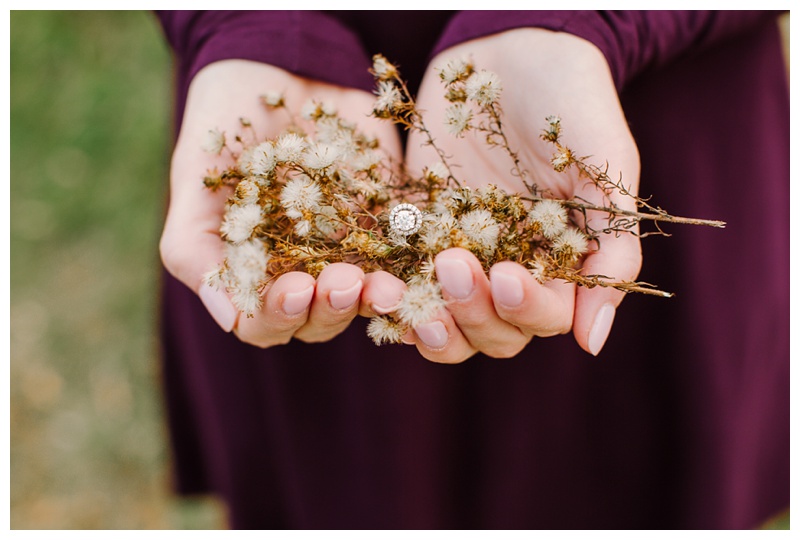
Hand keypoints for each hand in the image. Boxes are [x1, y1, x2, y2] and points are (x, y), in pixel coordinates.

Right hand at [160, 60, 402, 346]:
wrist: (284, 64)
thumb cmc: (227, 120)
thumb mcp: (197, 175)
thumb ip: (194, 245)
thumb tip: (224, 314)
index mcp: (250, 272)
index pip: (262, 324)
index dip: (277, 316)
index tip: (296, 288)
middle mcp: (299, 271)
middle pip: (317, 322)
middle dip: (331, 310)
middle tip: (345, 281)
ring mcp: (347, 252)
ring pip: (365, 301)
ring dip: (376, 301)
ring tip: (388, 286)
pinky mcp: (388, 226)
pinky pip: (405, 261)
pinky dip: (413, 270)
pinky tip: (421, 267)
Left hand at [401, 28, 641, 361]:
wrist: (511, 48)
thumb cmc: (571, 102)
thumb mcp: (605, 168)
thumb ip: (613, 249)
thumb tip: (594, 341)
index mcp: (559, 264)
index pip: (545, 318)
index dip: (525, 309)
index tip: (503, 275)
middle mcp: (509, 269)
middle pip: (491, 332)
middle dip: (471, 312)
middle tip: (453, 265)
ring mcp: (460, 254)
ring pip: (442, 321)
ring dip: (424, 321)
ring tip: (404, 300)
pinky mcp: (415, 232)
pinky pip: (400, 279)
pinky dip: (386, 293)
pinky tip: (373, 287)